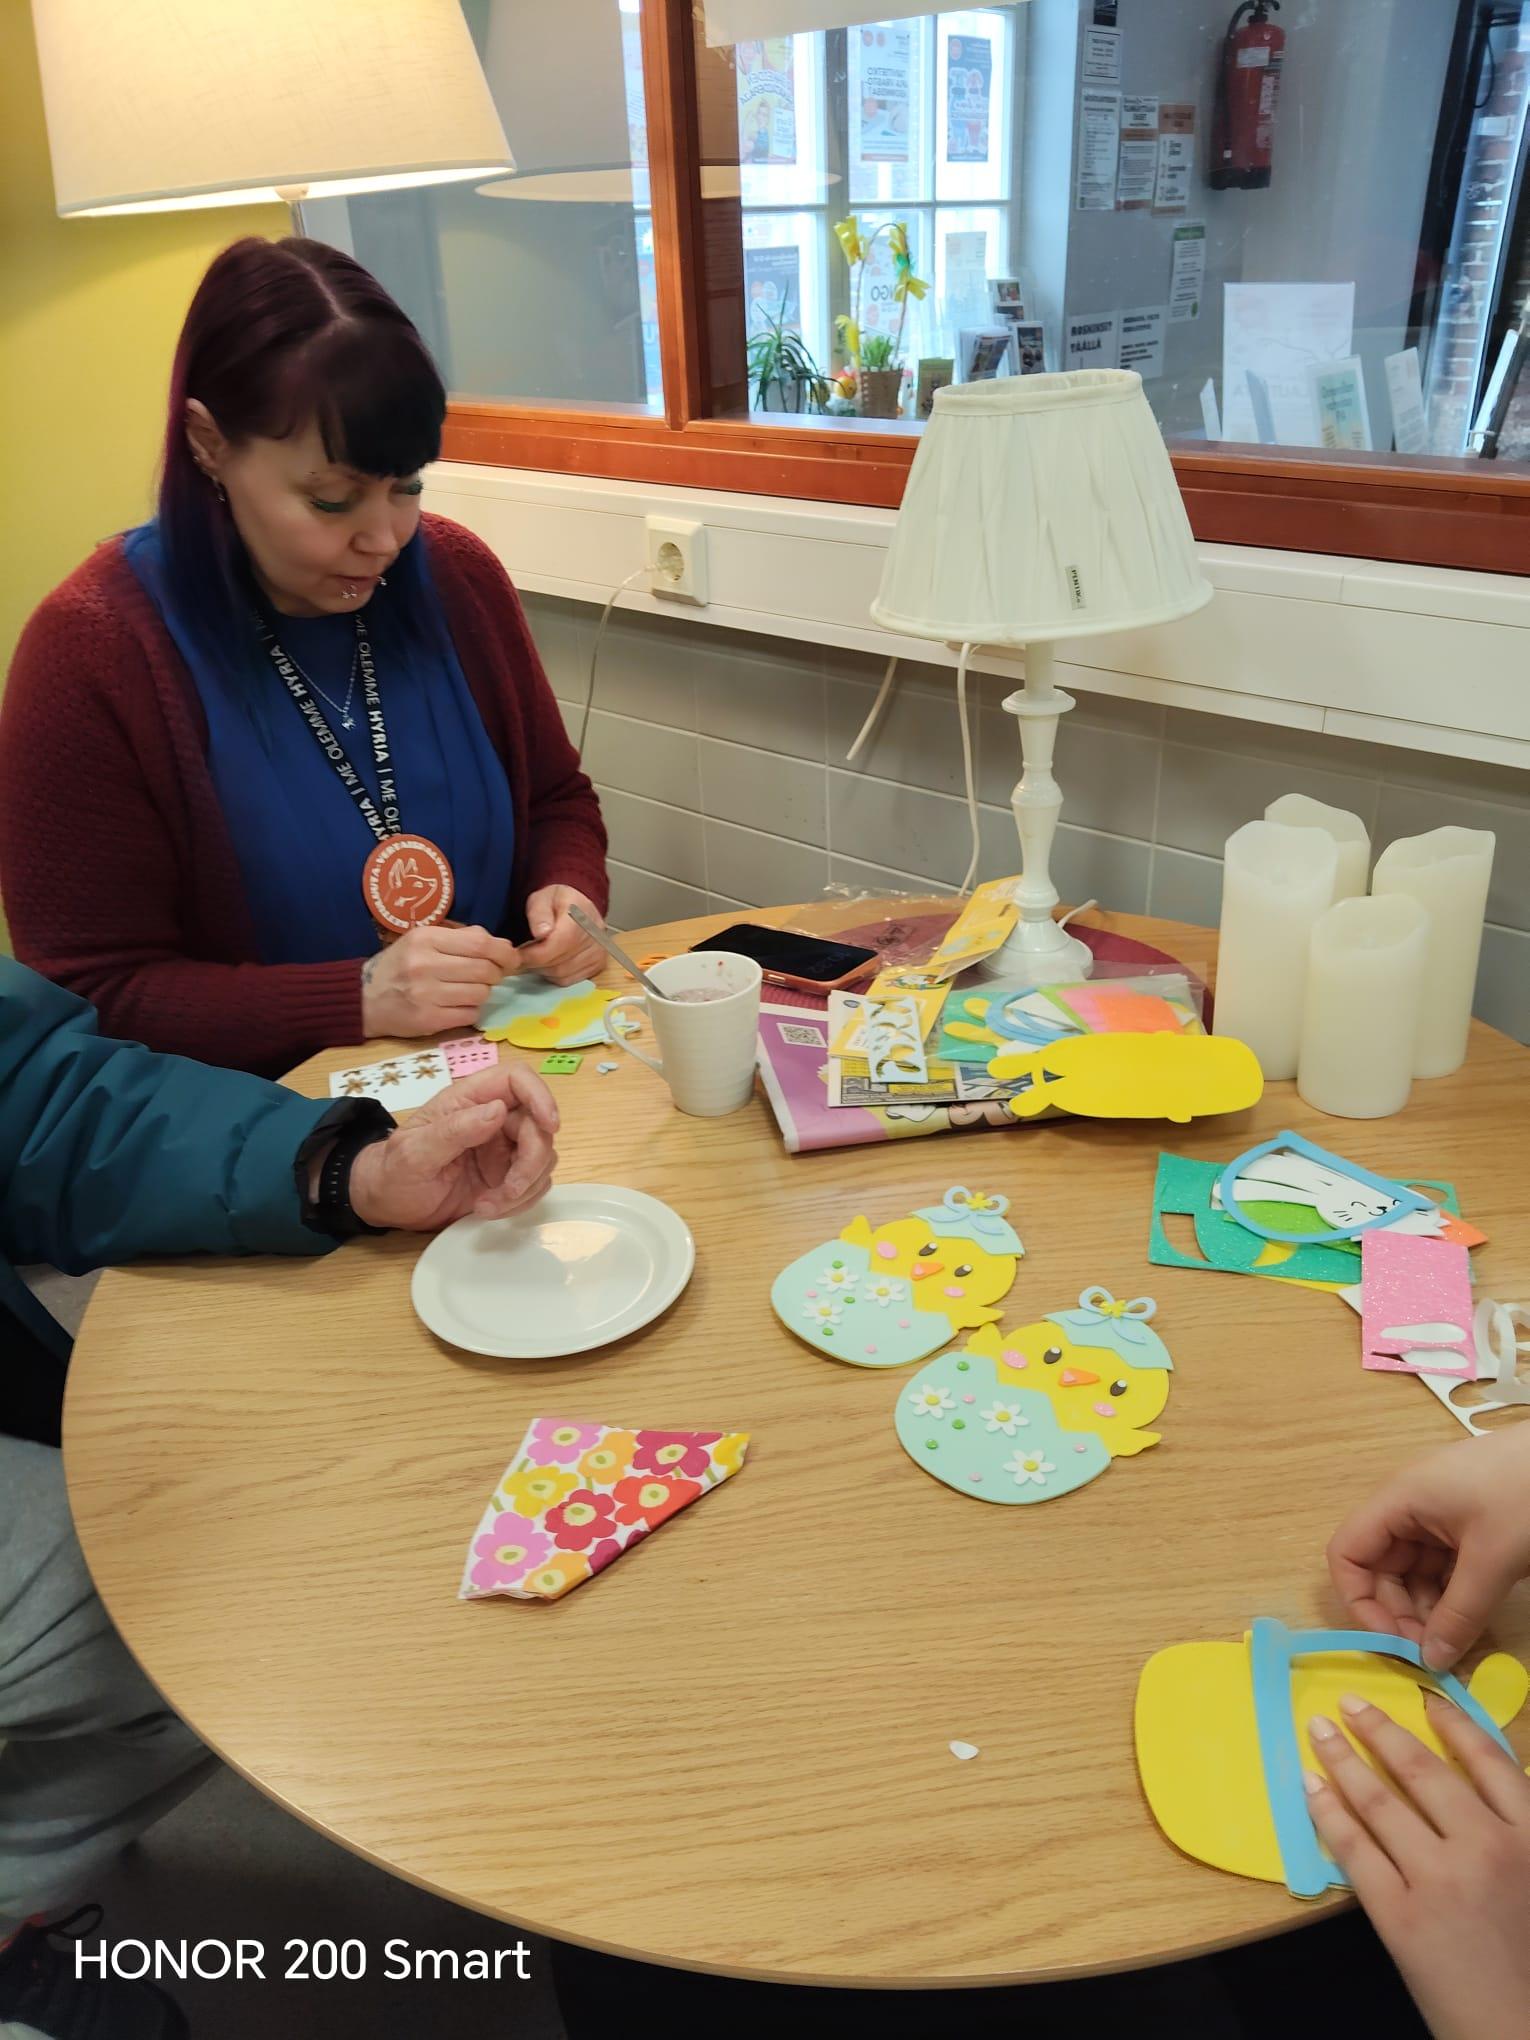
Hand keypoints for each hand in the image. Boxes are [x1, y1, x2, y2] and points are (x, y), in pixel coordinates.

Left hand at [346, 1065, 558, 1230]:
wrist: (387, 1205)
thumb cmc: (393, 1172)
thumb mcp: (414, 1152)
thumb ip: (454, 1130)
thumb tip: (498, 1110)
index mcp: (469, 1100)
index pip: (517, 1079)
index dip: (540, 1095)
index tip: (550, 1125)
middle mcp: (493, 1119)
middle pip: (538, 1125)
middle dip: (531, 1162)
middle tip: (508, 1190)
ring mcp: (503, 1149)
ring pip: (543, 1157)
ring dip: (524, 1187)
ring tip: (487, 1206)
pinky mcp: (508, 1177)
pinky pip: (535, 1184)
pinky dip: (521, 1201)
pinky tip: (488, 1209)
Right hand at [360, 924, 519, 1038]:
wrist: (364, 999)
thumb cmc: (399, 965)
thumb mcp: (422, 940)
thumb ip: (460, 939)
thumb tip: (501, 946)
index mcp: (426, 939)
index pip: (481, 943)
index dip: (504, 952)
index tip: (510, 958)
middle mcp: (425, 965)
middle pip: (485, 970)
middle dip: (496, 974)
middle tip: (490, 975)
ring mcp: (426, 995)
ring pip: (481, 993)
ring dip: (482, 992)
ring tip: (467, 989)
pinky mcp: (428, 1020)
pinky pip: (470, 1014)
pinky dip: (471, 1010)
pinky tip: (458, 1005)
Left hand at [519, 885, 605, 984]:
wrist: (579, 907)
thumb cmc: (558, 902)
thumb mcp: (542, 898)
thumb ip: (539, 913)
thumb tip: (540, 933)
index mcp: (581, 917)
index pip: (558, 945)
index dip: (535, 954)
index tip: (518, 953)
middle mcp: (595, 938)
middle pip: (559, 964)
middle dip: (536, 962)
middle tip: (524, 954)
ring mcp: (598, 954)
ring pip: (562, 974)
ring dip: (544, 969)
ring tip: (537, 954)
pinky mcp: (597, 966)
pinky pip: (569, 980)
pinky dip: (554, 975)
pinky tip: (550, 961)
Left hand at [1305, 1694, 1529, 2039]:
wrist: (1523, 2036)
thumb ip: (1516, 1833)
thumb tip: (1474, 1783)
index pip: (1489, 1760)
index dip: (1452, 1724)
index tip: (1422, 1699)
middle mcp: (1486, 1848)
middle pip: (1422, 1771)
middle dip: (1380, 1730)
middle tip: (1349, 1703)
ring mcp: (1439, 1880)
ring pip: (1379, 1801)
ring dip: (1342, 1759)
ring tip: (1317, 1732)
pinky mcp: (1399, 1916)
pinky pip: (1354, 1848)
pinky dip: (1327, 1812)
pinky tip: (1309, 1787)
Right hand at [1328, 1428, 1529, 1669]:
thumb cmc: (1525, 1496)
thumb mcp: (1492, 1560)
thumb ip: (1459, 1614)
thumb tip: (1431, 1662)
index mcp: (1399, 1501)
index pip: (1348, 1553)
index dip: (1359, 1600)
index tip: (1391, 1641)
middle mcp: (1409, 1508)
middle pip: (1380, 1568)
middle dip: (1397, 1613)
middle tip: (1431, 1652)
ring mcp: (1439, 1516)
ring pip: (1412, 1572)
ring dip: (1424, 1609)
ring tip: (1453, 1641)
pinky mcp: (1465, 1525)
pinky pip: (1441, 1567)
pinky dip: (1448, 1596)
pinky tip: (1468, 1619)